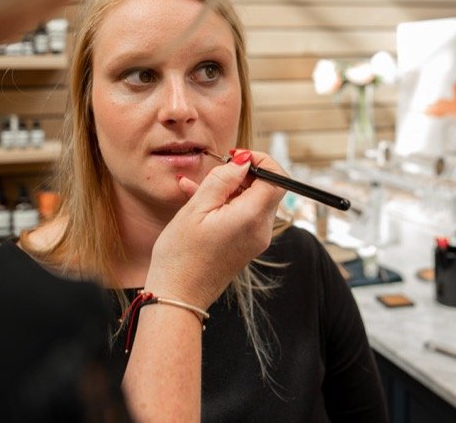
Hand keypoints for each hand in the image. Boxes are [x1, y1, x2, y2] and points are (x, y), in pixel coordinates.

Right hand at [143, 149, 286, 308]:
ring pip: (252, 200)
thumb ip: (222, 180)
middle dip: (242, 174)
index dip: (262, 161)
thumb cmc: (181, 255)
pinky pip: (243, 215)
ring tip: (196, 188)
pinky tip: (197, 201)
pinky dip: (226, 204)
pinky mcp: (246, 246)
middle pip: (266, 188)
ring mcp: (255, 240)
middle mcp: (260, 230)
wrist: (177, 297)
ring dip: (228, 189)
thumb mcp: (196, 209)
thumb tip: (244, 160)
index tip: (236, 157)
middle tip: (213, 173)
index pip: (277, 178)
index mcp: (251, 217)